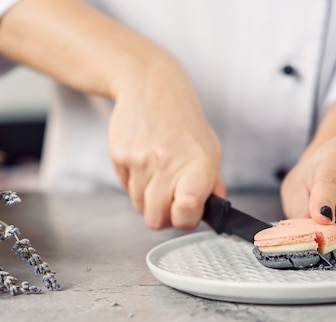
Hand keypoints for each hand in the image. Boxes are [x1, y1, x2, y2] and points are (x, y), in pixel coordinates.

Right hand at [108, 52, 225, 229]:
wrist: (150, 86)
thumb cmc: (183, 121)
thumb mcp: (210, 149)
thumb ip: (214, 185)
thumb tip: (216, 213)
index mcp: (198, 164)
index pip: (187, 211)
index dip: (185, 219)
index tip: (186, 210)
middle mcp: (168, 163)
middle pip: (155, 220)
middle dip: (163, 214)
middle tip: (170, 197)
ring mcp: (140, 160)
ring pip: (139, 206)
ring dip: (148, 197)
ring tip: (158, 171)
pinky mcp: (119, 155)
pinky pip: (125, 188)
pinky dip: (134, 182)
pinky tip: (144, 160)